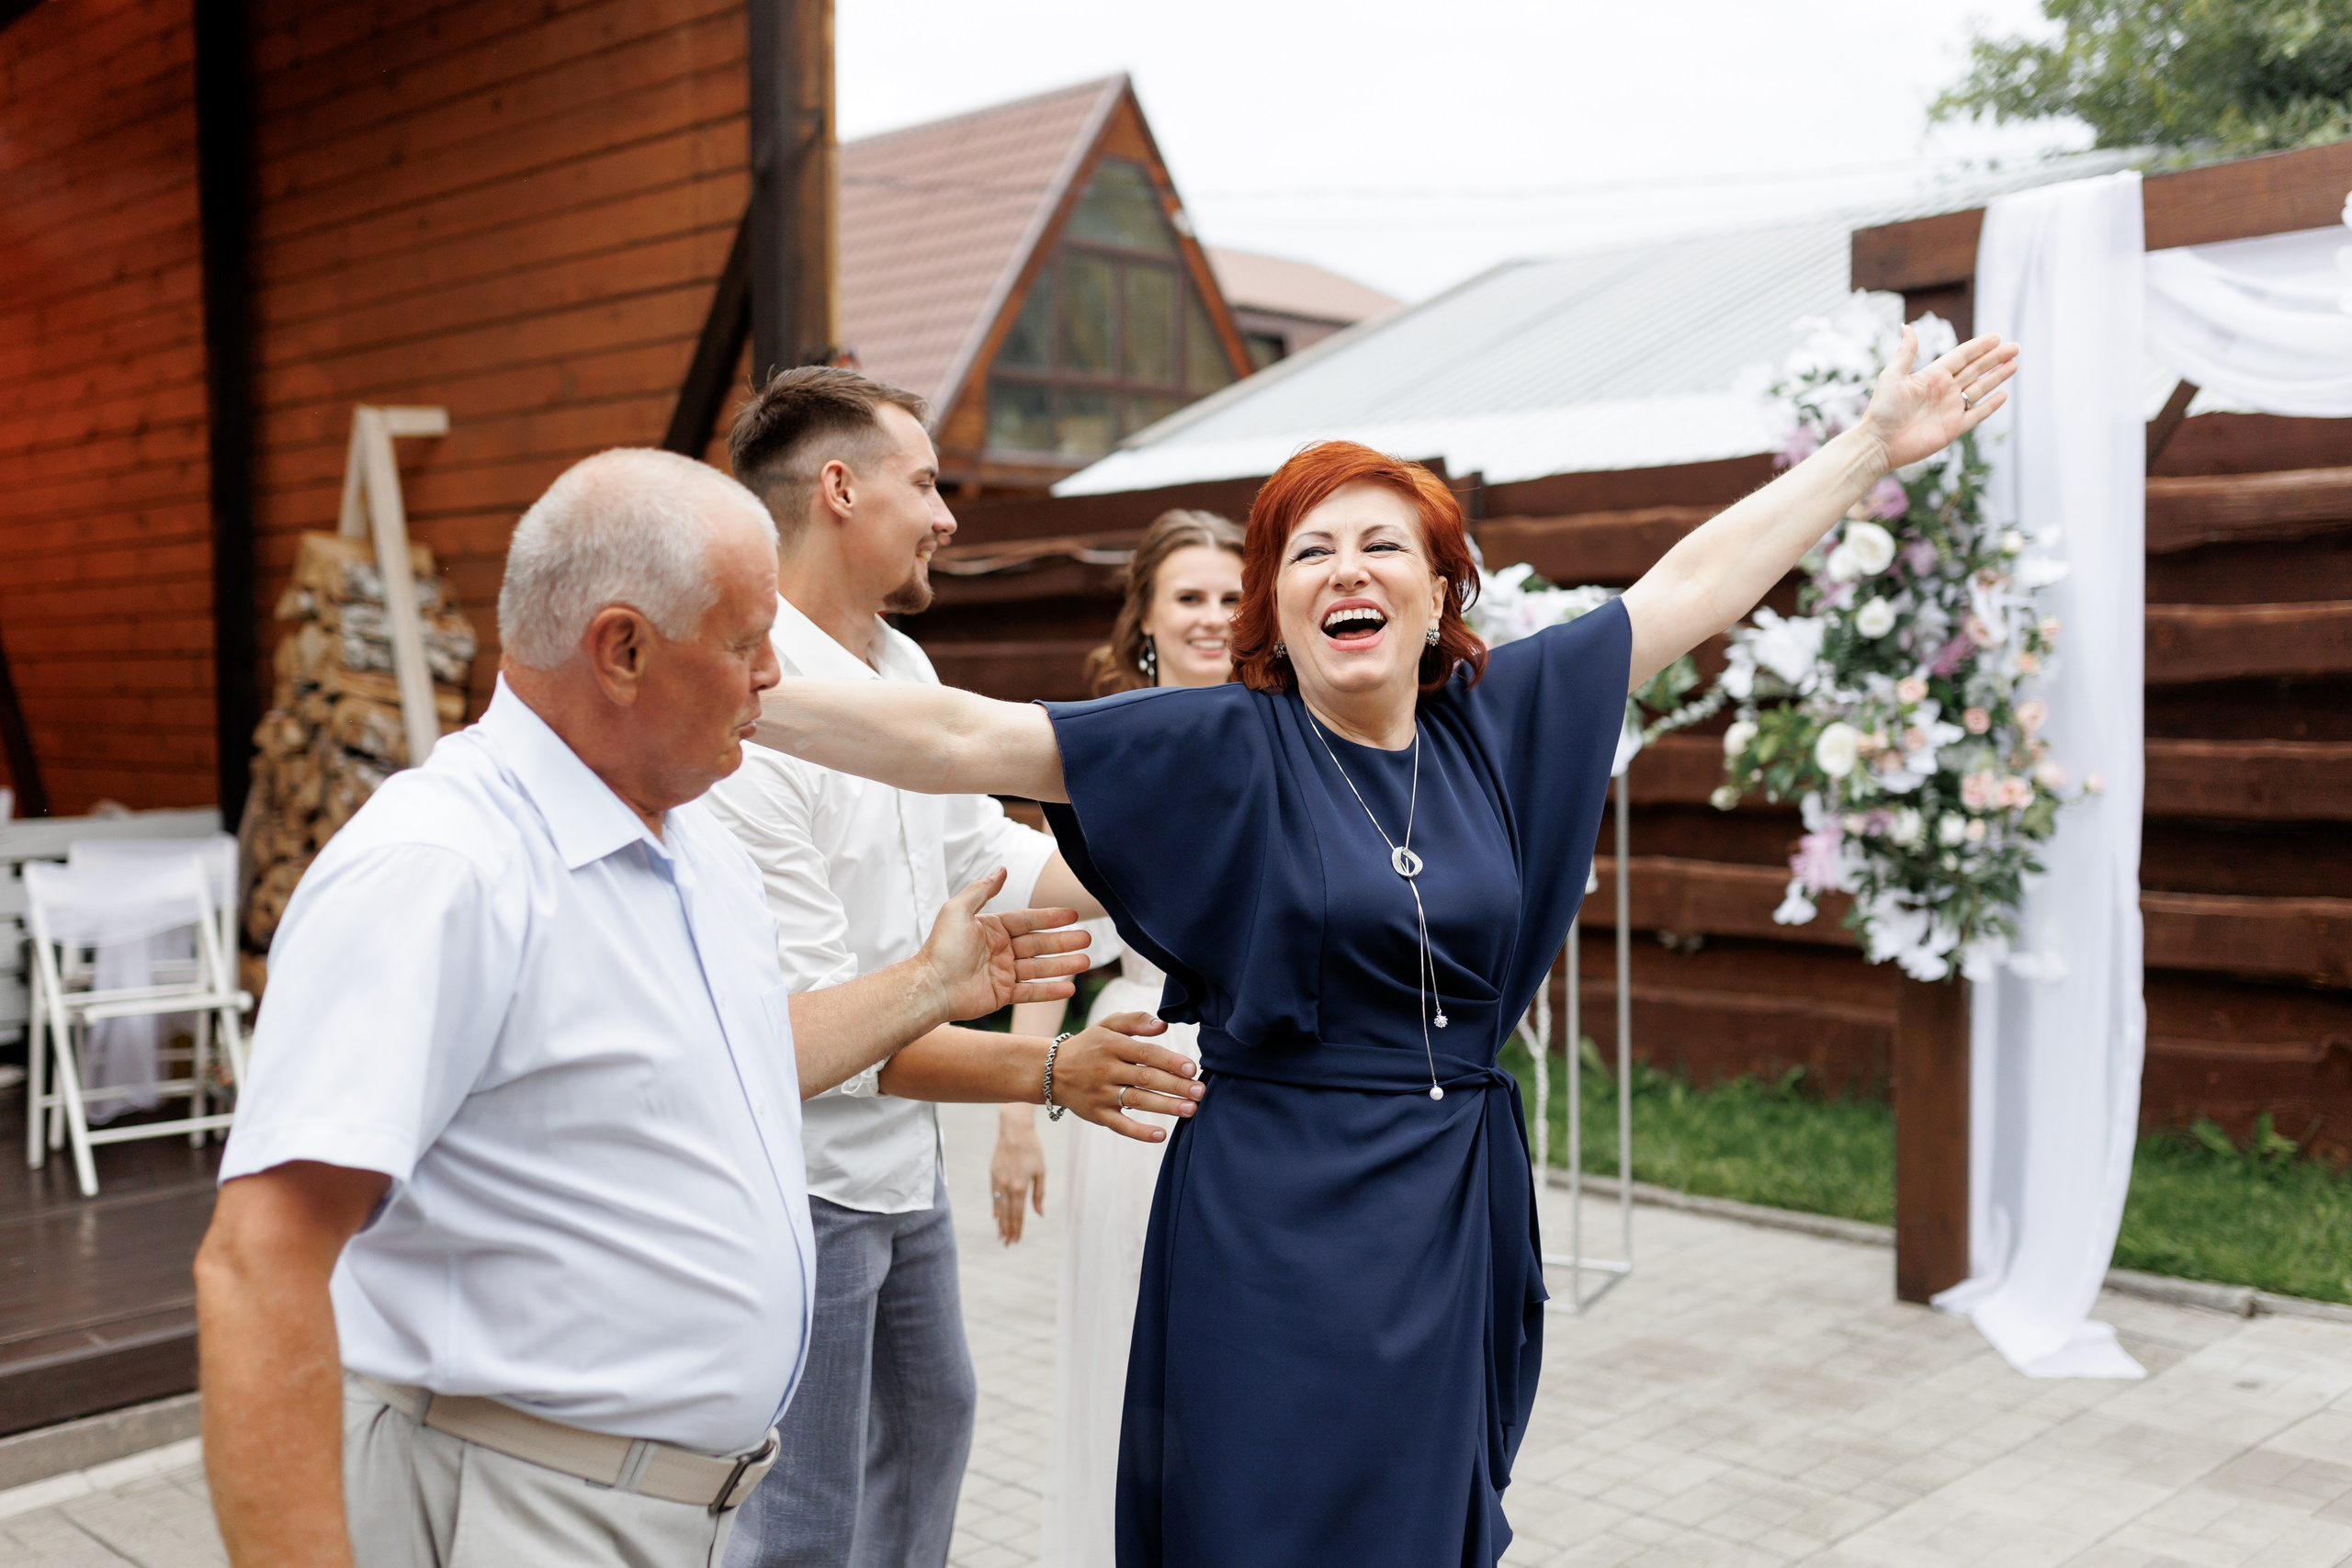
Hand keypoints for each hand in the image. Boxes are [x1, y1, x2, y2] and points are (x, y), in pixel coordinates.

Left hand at [919, 868, 1088, 1021]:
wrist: (931, 986)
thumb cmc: (942, 947)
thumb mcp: (958, 910)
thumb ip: (982, 889)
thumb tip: (1002, 868)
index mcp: (992, 929)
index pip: (1028, 920)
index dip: (1050, 917)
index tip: (1072, 915)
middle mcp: (1000, 950)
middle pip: (1038, 944)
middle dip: (1064, 941)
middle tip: (1087, 939)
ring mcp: (1002, 973)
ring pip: (1039, 968)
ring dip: (1063, 965)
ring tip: (1085, 961)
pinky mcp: (1002, 995)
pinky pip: (1031, 992)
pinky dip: (1050, 991)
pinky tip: (1069, 988)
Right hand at [989, 1106, 1045, 1244]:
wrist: (1014, 1131)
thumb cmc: (1032, 1150)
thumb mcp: (1040, 1172)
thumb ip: (1039, 1194)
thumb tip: (1039, 1213)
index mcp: (1020, 1187)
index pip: (1018, 1214)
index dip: (1018, 1228)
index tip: (1016, 1240)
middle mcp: (1007, 1187)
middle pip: (1007, 1214)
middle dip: (1008, 1230)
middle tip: (1007, 1244)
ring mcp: (997, 1181)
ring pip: (998, 1207)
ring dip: (1000, 1222)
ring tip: (1000, 1235)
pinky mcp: (992, 1174)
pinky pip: (993, 1195)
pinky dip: (995, 1207)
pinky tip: (995, 1216)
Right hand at [1048, 1013, 1202, 1143]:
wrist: (1052, 1071)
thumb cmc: (1089, 1045)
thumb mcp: (1107, 1026)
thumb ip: (1135, 1021)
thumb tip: (1163, 1025)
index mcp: (1112, 1045)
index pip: (1146, 1053)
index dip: (1170, 1061)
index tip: (1192, 1068)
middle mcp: (1106, 1069)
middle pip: (1146, 1078)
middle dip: (1176, 1086)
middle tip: (1200, 1091)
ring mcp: (1101, 1094)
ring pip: (1137, 1101)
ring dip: (1165, 1106)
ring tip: (1191, 1110)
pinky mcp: (1097, 1114)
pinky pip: (1120, 1125)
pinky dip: (1139, 1132)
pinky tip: (1160, 1135)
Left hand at [1857, 327, 2018, 473]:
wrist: (1879, 443)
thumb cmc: (1882, 410)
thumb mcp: (1893, 376)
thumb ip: (1905, 352)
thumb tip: (1906, 325)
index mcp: (1932, 376)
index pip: (1961, 357)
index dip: (1979, 347)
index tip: (1996, 336)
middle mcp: (1943, 390)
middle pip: (1975, 369)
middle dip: (1995, 358)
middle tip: (2015, 347)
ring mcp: (1950, 409)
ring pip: (1980, 388)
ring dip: (1997, 376)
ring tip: (2014, 364)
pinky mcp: (1953, 428)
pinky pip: (1977, 414)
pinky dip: (1990, 405)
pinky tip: (2003, 394)